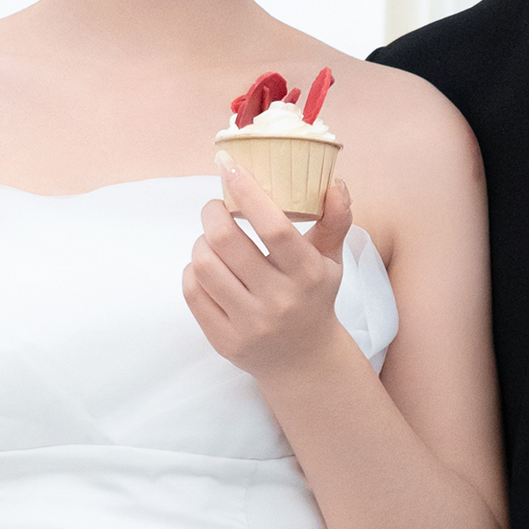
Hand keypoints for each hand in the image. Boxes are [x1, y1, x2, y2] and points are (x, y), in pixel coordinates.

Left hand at [182, 167, 353, 386]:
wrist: (304, 360)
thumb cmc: (313, 298)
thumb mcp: (330, 261)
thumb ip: (335, 220)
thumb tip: (334, 183)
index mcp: (307, 274)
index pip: (273, 227)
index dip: (247, 192)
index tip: (230, 167)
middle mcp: (279, 300)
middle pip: (226, 242)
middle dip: (212, 213)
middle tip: (215, 208)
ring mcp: (249, 323)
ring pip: (203, 265)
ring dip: (200, 242)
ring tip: (211, 239)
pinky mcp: (224, 341)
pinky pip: (193, 293)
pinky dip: (193, 271)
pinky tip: (206, 267)